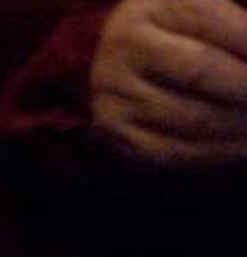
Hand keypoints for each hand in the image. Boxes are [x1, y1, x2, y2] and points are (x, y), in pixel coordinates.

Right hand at [90, 0, 246, 166]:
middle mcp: (123, 50)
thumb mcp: (208, 8)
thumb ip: (242, 28)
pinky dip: (220, 153)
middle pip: (203, 73)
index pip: (223, 28)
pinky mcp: (115, 133)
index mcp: (153, 8)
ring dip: (243, 124)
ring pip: (193, 119)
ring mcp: (113, 96)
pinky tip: (245, 144)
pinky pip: (174, 153)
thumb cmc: (180, 31)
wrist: (119, 61)